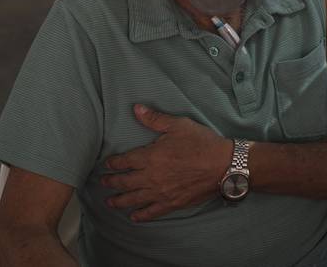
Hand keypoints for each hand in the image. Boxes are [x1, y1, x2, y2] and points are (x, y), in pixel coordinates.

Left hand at [101, 105, 232, 221]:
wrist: (223, 165)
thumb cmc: (201, 143)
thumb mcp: (178, 125)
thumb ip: (155, 119)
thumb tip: (136, 108)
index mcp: (150, 157)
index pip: (125, 161)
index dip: (113, 164)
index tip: (106, 165)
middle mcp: (151, 177)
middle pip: (125, 182)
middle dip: (112, 182)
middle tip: (103, 183)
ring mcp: (161, 192)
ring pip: (134, 199)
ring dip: (120, 201)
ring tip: (110, 202)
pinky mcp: (172, 203)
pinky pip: (152, 212)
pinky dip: (141, 215)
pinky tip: (134, 217)